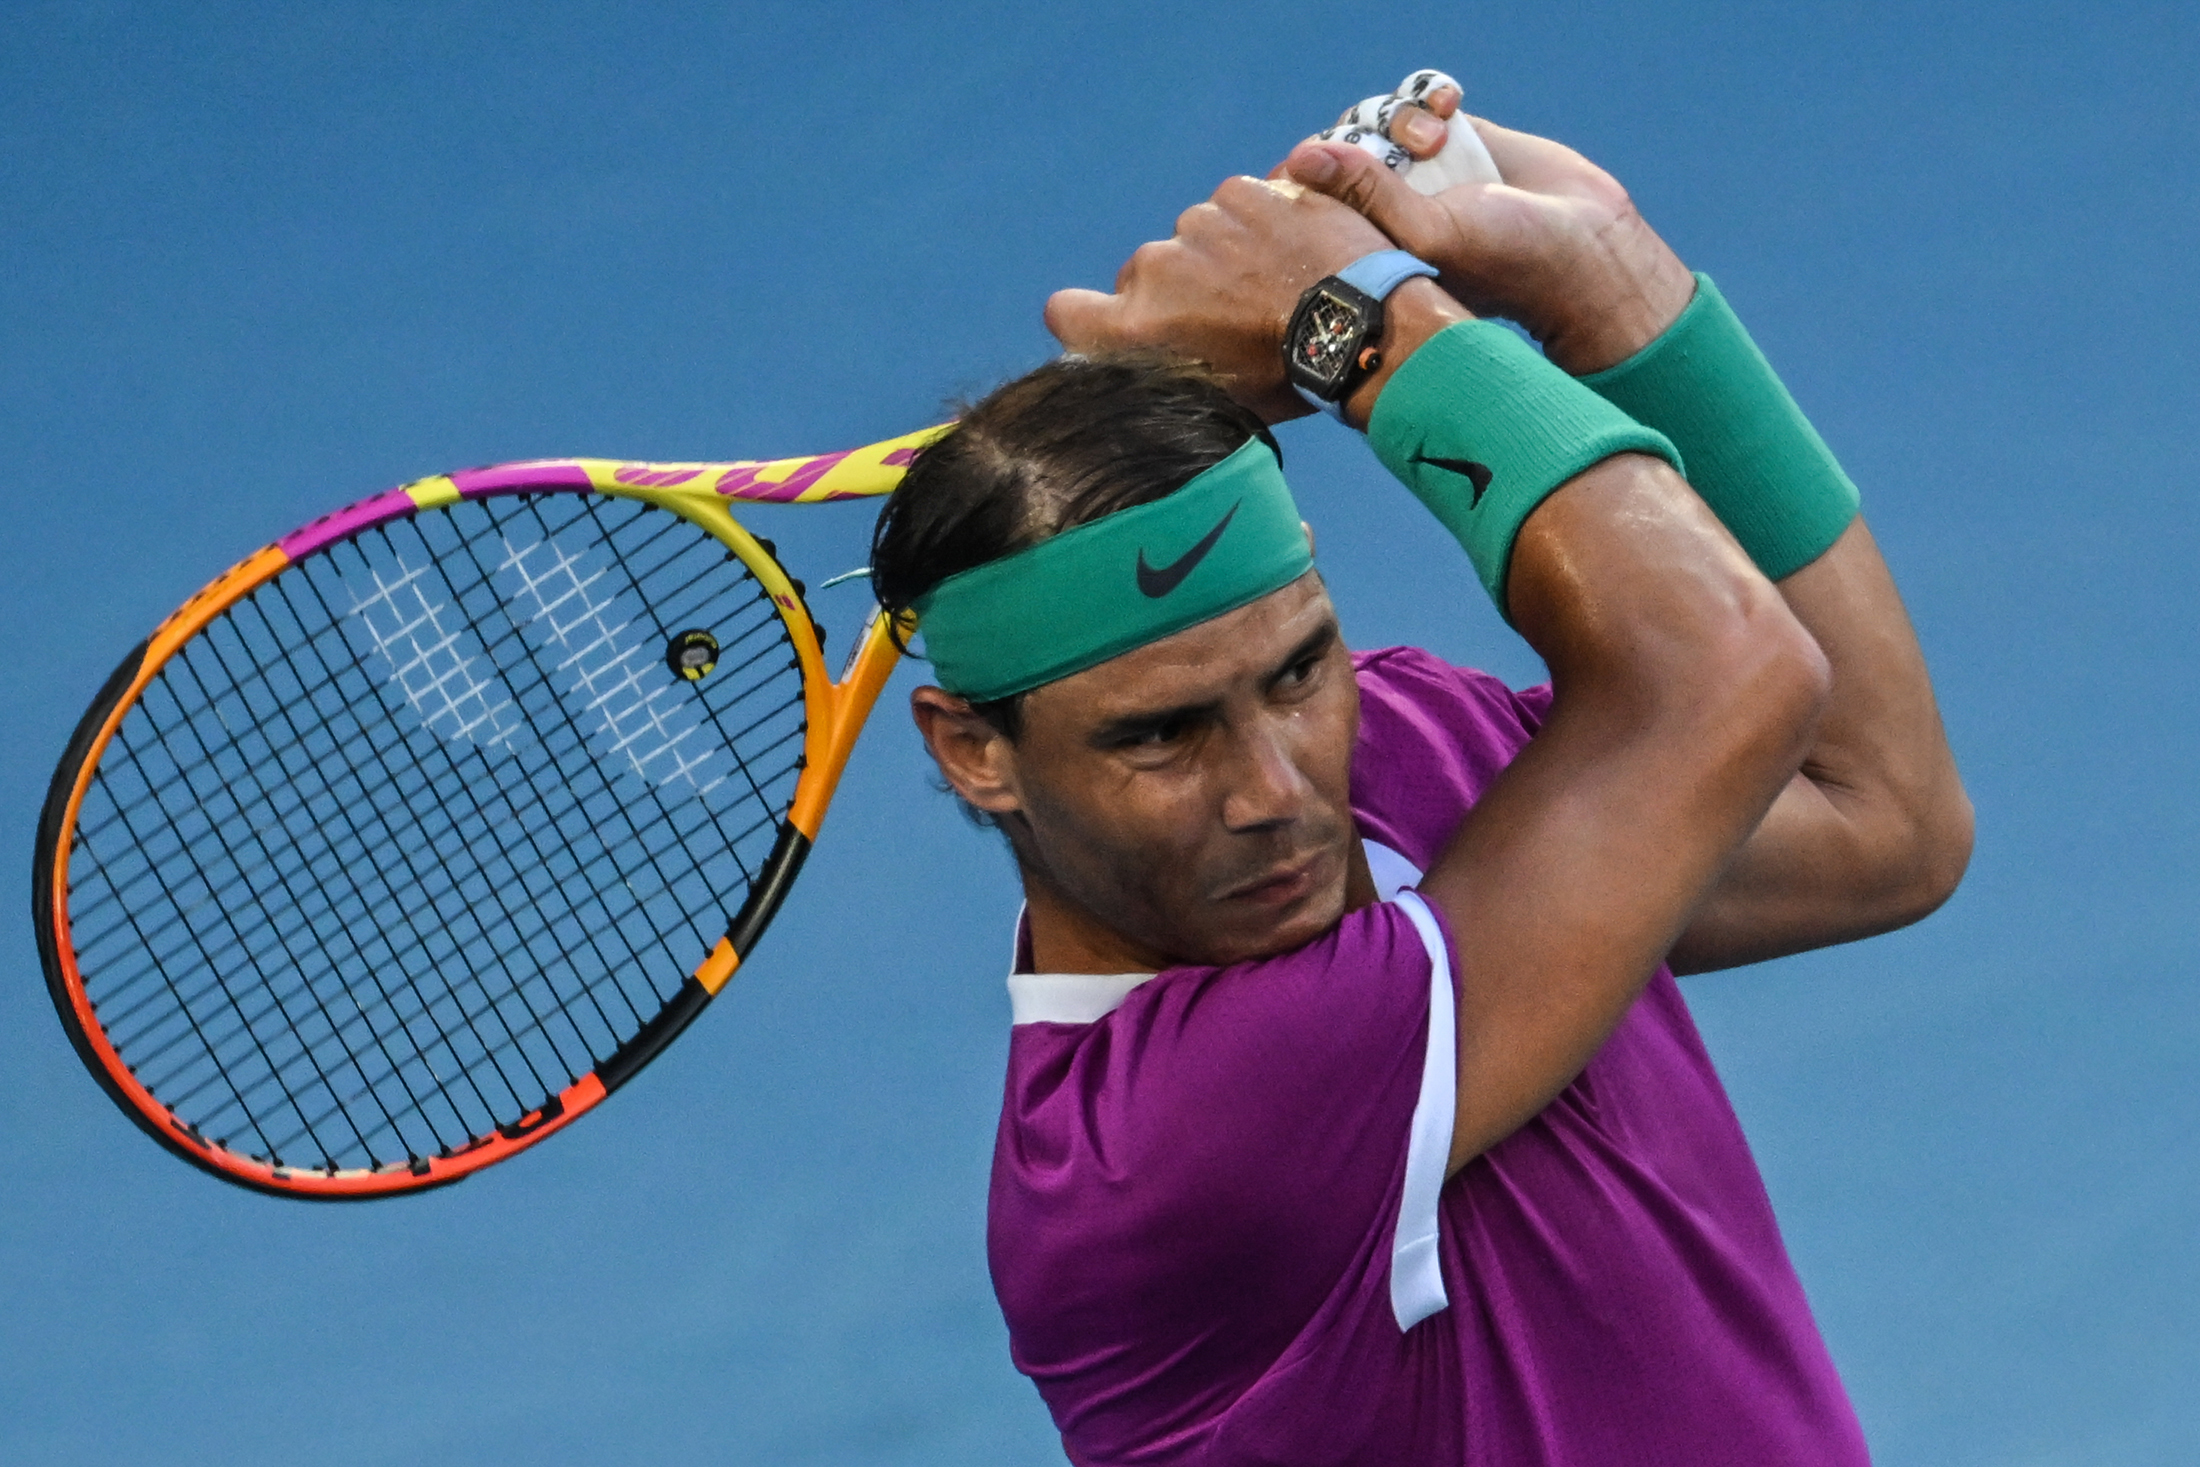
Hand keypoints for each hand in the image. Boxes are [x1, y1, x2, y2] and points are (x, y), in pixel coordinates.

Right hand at [1044, 175, 1395, 422]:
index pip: (1065, 312)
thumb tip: (1143, 368)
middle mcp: (1155, 267)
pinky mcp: (1244, 191)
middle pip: (1144, 275)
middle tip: (1233, 316)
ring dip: (1222, 256)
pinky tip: (1293, 253)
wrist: (1362, 327)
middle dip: (1179, 291)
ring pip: (1194, 239)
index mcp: (1138, 325)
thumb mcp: (1216, 401)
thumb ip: (1162, 371)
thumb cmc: (1289, 378)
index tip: (1116, 327)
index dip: (1087, 320)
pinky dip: (1257, 224)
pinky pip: (1235, 206)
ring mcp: (1200, 223)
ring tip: (1274, 283)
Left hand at [1276, 76, 1695, 373]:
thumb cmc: (1504, 260)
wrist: (1584, 243)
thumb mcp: (1427, 233)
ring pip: (1378, 117)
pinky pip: (1418, 97)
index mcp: (1364, 242)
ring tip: (1440, 137)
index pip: (1308, 196)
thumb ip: (1366, 194)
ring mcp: (1420, 171)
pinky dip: (1429, 92)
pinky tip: (1453, 101)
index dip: (1315, 169)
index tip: (1340, 162)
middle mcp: (1386, 207)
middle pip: (1341, 146)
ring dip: (1404, 114)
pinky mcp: (1455, 137)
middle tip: (1415, 151)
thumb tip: (1300, 158)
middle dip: (1368, 135)